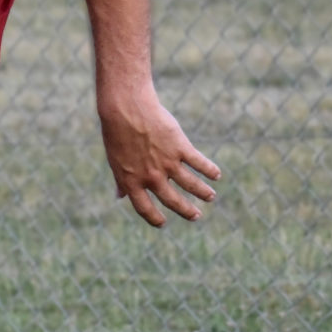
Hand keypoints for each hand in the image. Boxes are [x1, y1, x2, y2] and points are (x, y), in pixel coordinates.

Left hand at [100, 90, 219, 226]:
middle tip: (196, 216)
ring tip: (211, 197)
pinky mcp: (179, 147)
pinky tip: (216, 174)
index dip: (154, 219)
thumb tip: (120, 196)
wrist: (126, 108)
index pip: (144, 208)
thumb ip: (121, 181)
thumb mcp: (115, 161)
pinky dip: (209, 170)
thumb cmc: (117, 133)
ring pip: (190, 184)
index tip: (163, 223)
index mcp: (132, 182)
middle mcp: (151, 177)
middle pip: (172, 200)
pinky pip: (199, 163)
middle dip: (186, 211)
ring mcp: (167, 163)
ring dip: (203, 192)